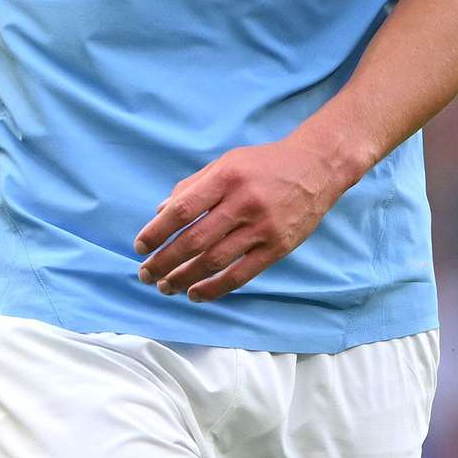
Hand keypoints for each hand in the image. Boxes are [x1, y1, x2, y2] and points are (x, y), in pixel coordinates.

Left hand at [135, 136, 357, 299]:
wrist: (317, 167)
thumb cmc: (265, 165)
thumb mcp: (226, 163)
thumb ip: (192, 186)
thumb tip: (159, 212)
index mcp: (225, 178)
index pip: (181, 210)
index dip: (156, 232)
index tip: (140, 247)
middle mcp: (243, 202)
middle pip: (194, 240)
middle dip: (164, 262)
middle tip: (146, 275)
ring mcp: (262, 227)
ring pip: (214, 261)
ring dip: (184, 278)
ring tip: (166, 287)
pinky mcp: (278, 247)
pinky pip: (241, 274)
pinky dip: (215, 288)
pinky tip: (195, 294)